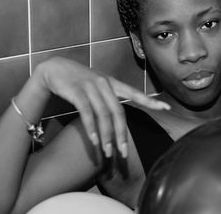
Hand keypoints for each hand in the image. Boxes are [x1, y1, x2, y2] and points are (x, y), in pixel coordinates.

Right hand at [34, 57, 169, 157]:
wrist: (54, 68)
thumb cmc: (78, 81)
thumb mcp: (97, 86)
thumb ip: (109, 99)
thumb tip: (119, 119)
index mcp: (113, 83)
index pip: (135, 93)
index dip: (150, 101)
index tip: (166, 108)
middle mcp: (105, 84)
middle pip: (119, 112)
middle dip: (122, 134)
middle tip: (123, 153)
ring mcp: (91, 87)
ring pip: (104, 115)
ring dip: (107, 136)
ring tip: (108, 152)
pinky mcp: (76, 91)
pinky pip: (87, 113)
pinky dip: (91, 128)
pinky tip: (95, 141)